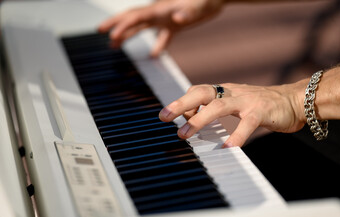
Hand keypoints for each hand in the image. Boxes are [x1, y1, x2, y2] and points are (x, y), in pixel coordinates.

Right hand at [98, 0, 223, 56]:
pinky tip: (153, 55)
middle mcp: (159, 13)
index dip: (122, 26)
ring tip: (114, 45)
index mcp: (159, 9)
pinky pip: (161, 36)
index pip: (135, 17)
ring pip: (141, 27)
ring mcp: (165, 18)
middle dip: (115, 24)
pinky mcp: (174, 24)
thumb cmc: (206, 0)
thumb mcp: (196, 8)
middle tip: (99, 30)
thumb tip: (175, 19)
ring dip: (128, 35)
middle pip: (131, 18)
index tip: (111, 36)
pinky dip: (156, 45)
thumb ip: (185, 13)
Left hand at [159, 82, 306, 146]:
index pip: (198, 91)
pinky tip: (227, 149)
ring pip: (219, 105)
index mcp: (225, 90)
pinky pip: (246, 124)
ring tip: (184, 134)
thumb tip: (191, 118)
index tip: (170, 116)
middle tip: (163, 116)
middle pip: (202, 92)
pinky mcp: (262, 111)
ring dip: (199, 119)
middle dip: (180, 103)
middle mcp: (232, 92)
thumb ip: (215, 108)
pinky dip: (236, 136)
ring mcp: (247, 100)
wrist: (294, 100)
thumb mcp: (235, 103)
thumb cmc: (261, 105)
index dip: (183, 102)